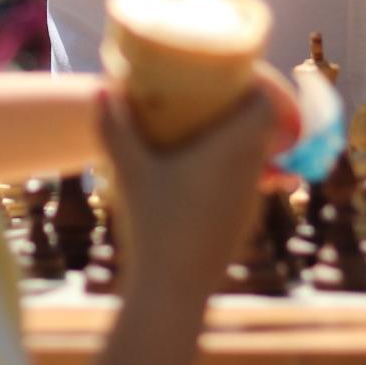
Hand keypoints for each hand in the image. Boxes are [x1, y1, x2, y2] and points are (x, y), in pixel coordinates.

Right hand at [97, 78, 282, 300]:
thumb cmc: (153, 224)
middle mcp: (250, 171)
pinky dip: (234, 168)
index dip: (257, 85)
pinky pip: (247, 182)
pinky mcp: (243, 221)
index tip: (233, 75)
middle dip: (243, 107)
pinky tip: (204, 172)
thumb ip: (114, 127)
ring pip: (258, 156)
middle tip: (215, 94)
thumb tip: (99, 87)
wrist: (173, 289)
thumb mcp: (128, 171)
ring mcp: (250, 199)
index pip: (266, 105)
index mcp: (232, 150)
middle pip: (264, 126)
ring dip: (240, 139)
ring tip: (208, 128)